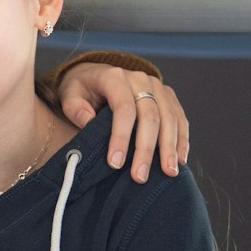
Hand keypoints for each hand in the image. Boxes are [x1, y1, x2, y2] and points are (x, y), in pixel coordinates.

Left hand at [55, 62, 189, 182]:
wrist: (96, 74)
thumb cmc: (81, 90)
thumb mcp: (70, 96)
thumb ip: (77, 110)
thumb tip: (90, 126)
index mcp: (114, 77)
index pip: (123, 109)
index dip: (120, 137)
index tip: (115, 163)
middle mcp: (140, 79)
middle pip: (150, 115)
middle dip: (146, 149)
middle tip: (140, 176)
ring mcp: (157, 86)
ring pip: (169, 118)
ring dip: (170, 147)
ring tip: (168, 172)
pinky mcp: (168, 95)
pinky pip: (179, 118)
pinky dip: (181, 140)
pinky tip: (180, 160)